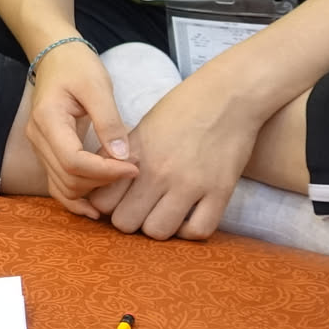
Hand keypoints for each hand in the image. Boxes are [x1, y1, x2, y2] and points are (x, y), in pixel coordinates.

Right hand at [24, 42, 137, 218]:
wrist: (56, 57)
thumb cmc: (77, 66)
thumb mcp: (98, 86)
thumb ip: (109, 121)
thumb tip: (122, 157)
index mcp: (48, 120)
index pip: (73, 160)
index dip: (105, 171)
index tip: (135, 167)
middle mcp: (38, 138)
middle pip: (68, 178)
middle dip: (103, 181)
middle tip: (133, 170)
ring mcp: (39, 148)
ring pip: (63, 186)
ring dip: (93, 190)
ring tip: (121, 180)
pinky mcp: (48, 153)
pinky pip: (58, 184)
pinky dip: (76, 199)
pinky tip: (95, 208)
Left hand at [90, 78, 256, 239]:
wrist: (227, 96)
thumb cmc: (181, 110)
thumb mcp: (141, 130)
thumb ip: (120, 158)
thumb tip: (100, 185)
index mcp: (134, 156)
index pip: (102, 202)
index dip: (107, 205)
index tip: (118, 201)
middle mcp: (158, 172)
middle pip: (125, 223)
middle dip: (129, 220)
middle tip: (141, 209)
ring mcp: (190, 184)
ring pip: (158, 232)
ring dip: (158, 227)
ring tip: (164, 212)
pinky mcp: (220, 191)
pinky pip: (198, 231)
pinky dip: (189, 230)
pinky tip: (187, 217)